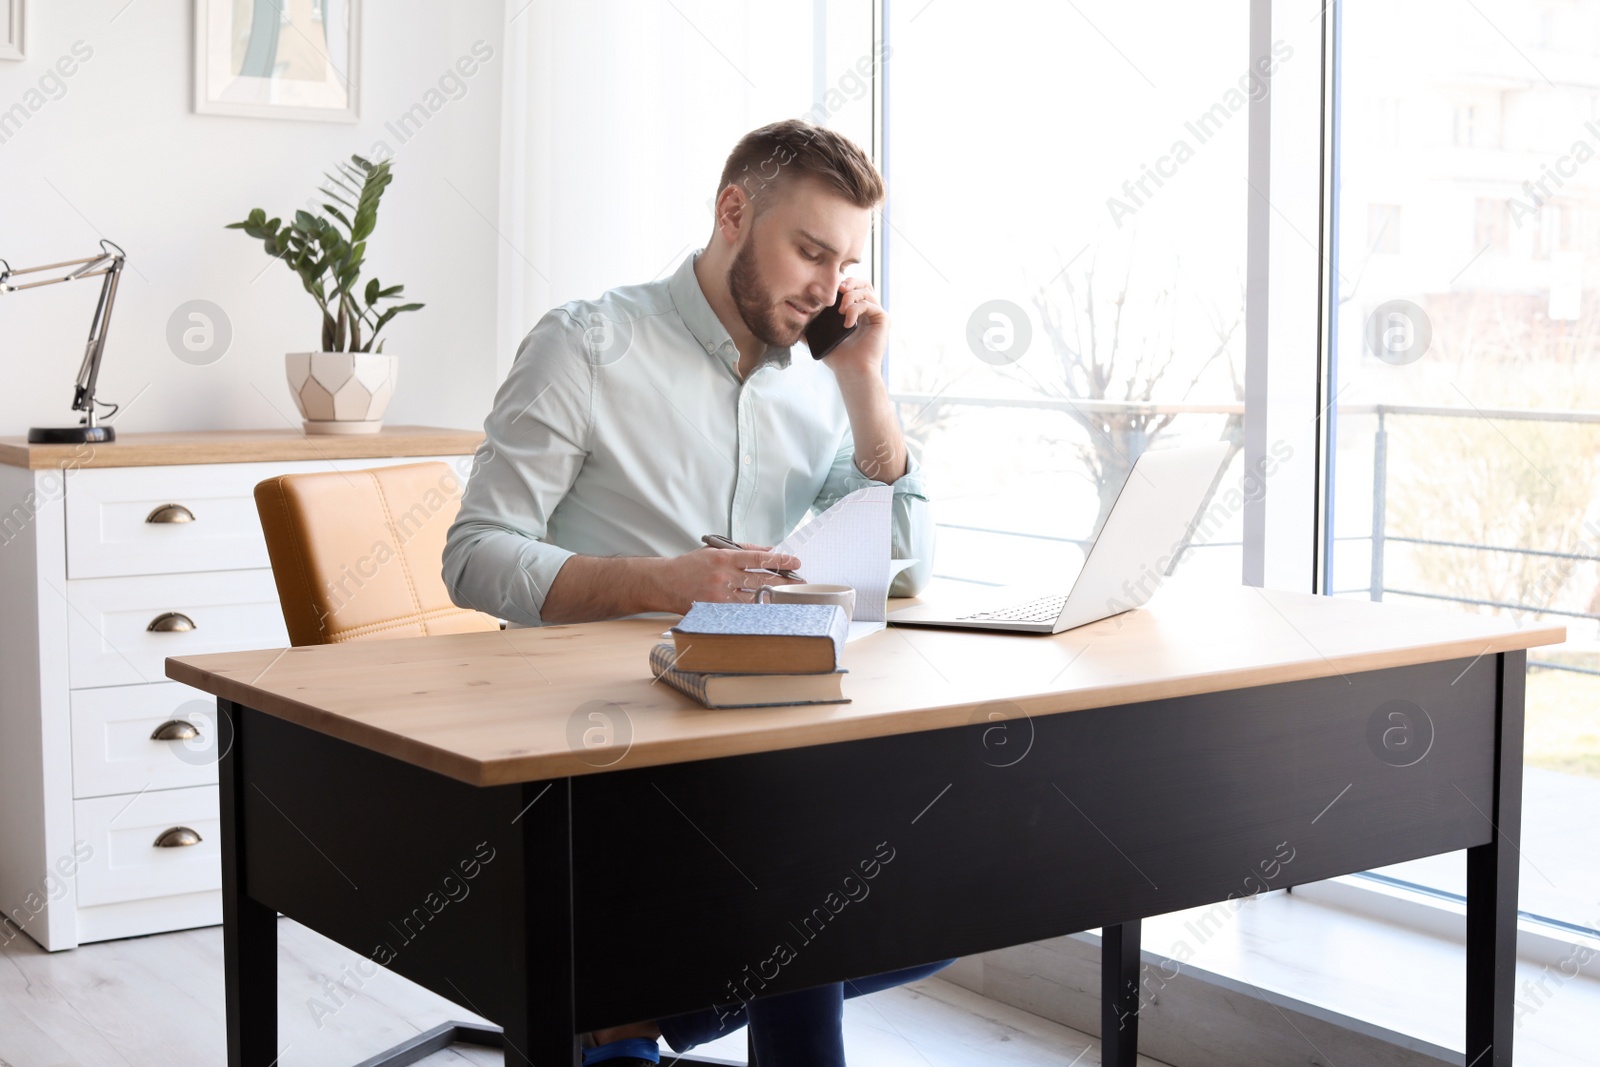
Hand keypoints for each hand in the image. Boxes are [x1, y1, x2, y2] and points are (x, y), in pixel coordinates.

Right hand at [657, 543, 801, 613]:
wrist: (665, 582)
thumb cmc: (691, 565)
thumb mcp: (715, 550)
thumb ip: (743, 549)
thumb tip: (769, 550)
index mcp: (724, 558)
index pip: (759, 559)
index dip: (781, 561)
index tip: (796, 563)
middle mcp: (723, 577)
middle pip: (761, 580)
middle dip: (784, 582)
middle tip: (801, 583)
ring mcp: (719, 596)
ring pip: (754, 598)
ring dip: (774, 598)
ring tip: (790, 597)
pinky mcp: (715, 610)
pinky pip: (741, 611)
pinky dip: (756, 609)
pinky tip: (769, 608)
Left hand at [819, 277, 887, 380]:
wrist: (851, 371)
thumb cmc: (838, 358)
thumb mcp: (820, 338)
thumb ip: (809, 328)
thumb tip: (795, 322)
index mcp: (856, 312)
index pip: (851, 288)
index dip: (840, 284)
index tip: (824, 289)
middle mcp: (868, 312)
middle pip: (863, 283)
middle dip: (850, 282)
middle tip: (838, 289)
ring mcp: (876, 315)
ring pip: (866, 291)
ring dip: (850, 296)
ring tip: (840, 311)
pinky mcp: (883, 320)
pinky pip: (869, 304)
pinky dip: (856, 310)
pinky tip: (847, 323)